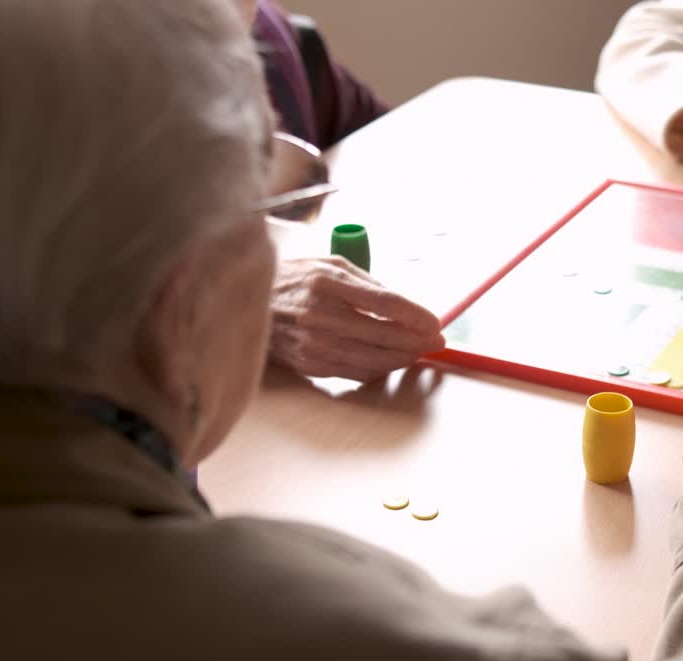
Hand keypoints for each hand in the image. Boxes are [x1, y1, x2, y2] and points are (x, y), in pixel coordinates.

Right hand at [268, 257, 445, 380]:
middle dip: (417, 340)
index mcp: (328, 282)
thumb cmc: (295, 279)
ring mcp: (314, 343)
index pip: (385, 302)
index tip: (435, 323)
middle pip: (384, 334)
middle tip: (436, 341)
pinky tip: (391, 361)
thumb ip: (367, 283)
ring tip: (419, 352)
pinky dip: (378, 369)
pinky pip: (354, 372)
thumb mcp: (329, 265)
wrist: (246, 304)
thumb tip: (404, 306)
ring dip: (402, 358)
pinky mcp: (309, 364)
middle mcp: (321, 314)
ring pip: (373, 359)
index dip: (416, 315)